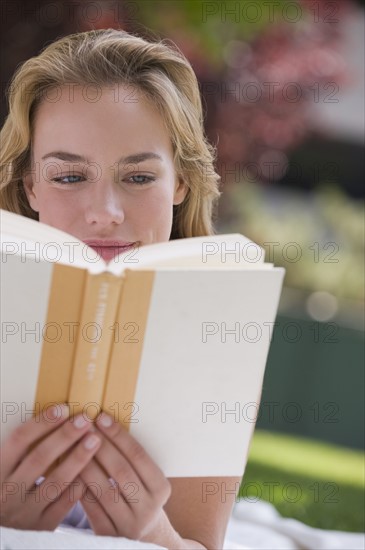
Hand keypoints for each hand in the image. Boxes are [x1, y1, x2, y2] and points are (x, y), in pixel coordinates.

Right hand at [0, 404, 100, 529]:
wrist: (1, 534)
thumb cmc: (5, 488)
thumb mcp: (4, 469)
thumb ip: (18, 450)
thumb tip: (49, 417)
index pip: (19, 441)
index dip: (42, 423)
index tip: (63, 408)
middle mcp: (9, 492)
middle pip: (40, 458)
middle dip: (65, 436)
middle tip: (85, 419)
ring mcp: (26, 512)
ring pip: (57, 481)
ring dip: (79, 458)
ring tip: (96, 440)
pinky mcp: (42, 527)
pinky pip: (66, 503)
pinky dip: (81, 484)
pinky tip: (94, 468)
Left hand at [79, 413, 172, 541]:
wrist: (144, 535)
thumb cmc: (141, 495)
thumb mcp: (147, 480)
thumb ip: (131, 459)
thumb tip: (104, 423)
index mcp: (161, 488)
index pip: (138, 455)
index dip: (119, 435)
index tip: (102, 417)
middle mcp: (147, 508)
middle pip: (120, 470)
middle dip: (100, 446)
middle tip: (84, 427)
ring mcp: (128, 524)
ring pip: (103, 490)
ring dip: (86, 464)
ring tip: (73, 444)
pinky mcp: (108, 535)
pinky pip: (90, 507)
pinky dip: (79, 486)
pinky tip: (69, 469)